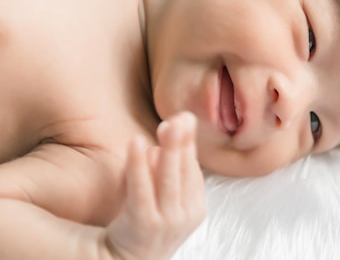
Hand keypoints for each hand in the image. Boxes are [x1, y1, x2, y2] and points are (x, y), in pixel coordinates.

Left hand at [105, 112, 205, 259]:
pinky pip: (142, 191)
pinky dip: (140, 166)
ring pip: (170, 179)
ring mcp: (168, 223)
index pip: (192, 170)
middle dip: (184, 141)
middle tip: (183, 116)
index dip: (188, 144)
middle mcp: (186, 216)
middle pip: (185, 171)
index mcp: (195, 207)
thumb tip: (158, 147)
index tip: (184, 117)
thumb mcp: (161, 200)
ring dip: (170, 148)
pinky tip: (138, 143)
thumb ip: (162, 174)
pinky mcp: (145, 227)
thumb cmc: (141, 229)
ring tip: (168, 124)